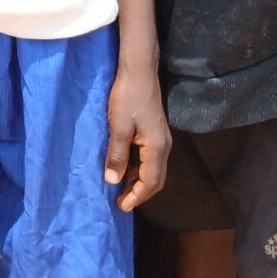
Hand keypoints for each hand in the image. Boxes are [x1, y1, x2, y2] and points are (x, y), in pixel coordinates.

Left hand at [103, 60, 170, 210]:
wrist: (139, 71)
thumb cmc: (128, 96)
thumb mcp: (119, 126)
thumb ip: (117, 154)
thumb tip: (112, 181)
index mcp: (157, 147)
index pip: (151, 182)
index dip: (137, 197)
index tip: (121, 206)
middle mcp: (164, 146)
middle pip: (156, 179)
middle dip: (140, 193)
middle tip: (121, 202)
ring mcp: (161, 139)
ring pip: (154, 169)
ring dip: (139, 181)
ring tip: (121, 188)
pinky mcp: (155, 132)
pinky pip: (150, 159)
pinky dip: (139, 169)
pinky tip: (125, 167)